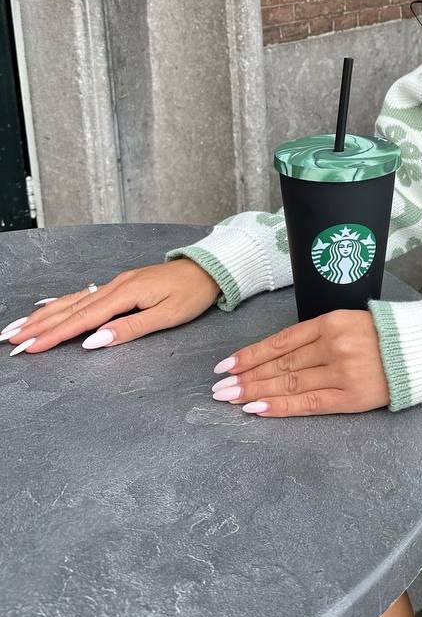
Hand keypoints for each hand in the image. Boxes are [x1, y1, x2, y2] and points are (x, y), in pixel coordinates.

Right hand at [1, 259, 221, 354]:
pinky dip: (62, 304)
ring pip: (73, 301)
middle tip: (11, 340)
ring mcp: (115, 284)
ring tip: (20, 327)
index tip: (31, 347)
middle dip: (39, 325)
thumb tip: (94, 341)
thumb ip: (129, 329)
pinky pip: (83, 295)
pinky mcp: (120, 285)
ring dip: (45, 315)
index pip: (82, 319)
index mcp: (125, 294)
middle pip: (70, 308)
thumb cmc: (191, 293)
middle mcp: (115, 286)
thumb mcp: (167, 315)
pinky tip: (49, 308)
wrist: (208, 269)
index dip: (54, 335)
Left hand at [209, 309, 388, 416]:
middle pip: (280, 364)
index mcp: (330, 322)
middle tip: (219, 388)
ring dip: (256, 392)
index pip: (280, 341)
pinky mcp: (352, 397)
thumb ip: (317, 334)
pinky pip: (309, 404)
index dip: (250, 354)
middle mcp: (333, 346)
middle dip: (246, 377)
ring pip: (289, 384)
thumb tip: (277, 354)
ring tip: (231, 399)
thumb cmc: (385, 334)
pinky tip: (258, 409)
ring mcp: (342, 373)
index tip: (226, 365)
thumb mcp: (349, 321)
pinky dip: (281, 407)